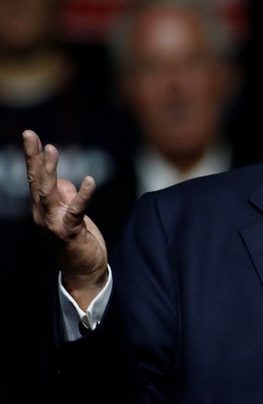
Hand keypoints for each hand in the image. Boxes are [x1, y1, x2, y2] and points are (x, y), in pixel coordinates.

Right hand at [23, 130, 107, 309]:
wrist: (84, 271)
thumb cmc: (78, 240)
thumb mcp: (71, 214)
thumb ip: (65, 198)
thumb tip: (65, 182)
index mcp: (43, 207)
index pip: (36, 178)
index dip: (34, 157)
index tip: (31, 136)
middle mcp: (43, 214)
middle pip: (37, 181)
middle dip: (33, 157)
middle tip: (30, 134)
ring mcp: (54, 223)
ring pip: (49, 193)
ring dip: (50, 171)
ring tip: (52, 149)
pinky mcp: (70, 232)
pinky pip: (76, 210)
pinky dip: (82, 195)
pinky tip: (89, 181)